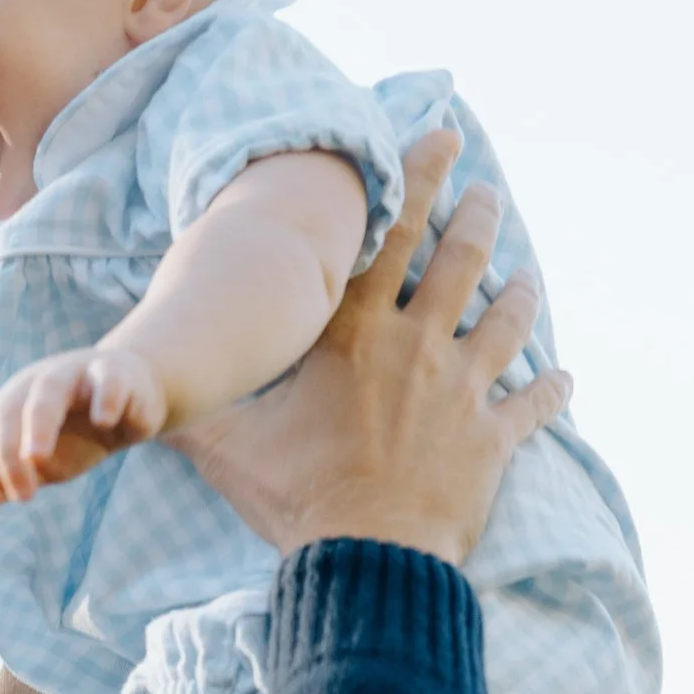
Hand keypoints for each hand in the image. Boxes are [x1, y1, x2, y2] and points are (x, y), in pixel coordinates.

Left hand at [0, 346, 167, 508]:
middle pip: (9, 408)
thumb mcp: (41, 464)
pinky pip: (108, 380)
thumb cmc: (81, 434)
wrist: (135, 399)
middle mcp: (37, 384)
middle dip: (6, 450)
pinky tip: (104, 422)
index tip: (14, 496)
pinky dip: (104, 397)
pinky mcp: (116, 373)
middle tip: (21, 495)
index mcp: (12, 404)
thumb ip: (4, 481)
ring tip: (36, 457)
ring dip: (38, 422)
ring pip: (48, 389)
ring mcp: (76, 373)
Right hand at [171, 133, 571, 563]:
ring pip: (507, 321)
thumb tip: (131, 388)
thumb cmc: (296, 497)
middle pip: (462, 260)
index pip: (389, 236)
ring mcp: (462, 391)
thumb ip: (188, 408)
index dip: (416, 178)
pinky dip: (550, 390)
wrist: (365, 556)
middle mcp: (417, 347)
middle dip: (477, 214)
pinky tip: (563, 378)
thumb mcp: (226, 446)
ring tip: (528, 275)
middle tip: (487, 189)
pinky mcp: (493, 439)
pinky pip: (532, 405)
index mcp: (355, 335)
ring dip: (521, 293)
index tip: (441, 137)